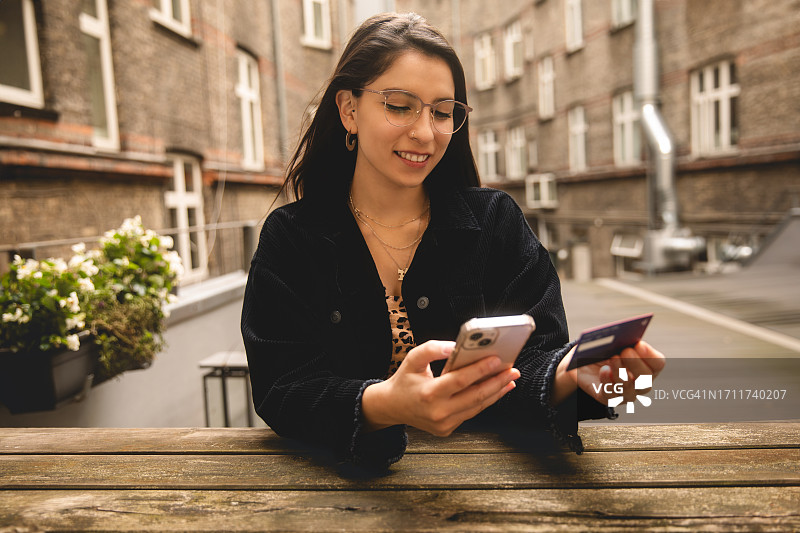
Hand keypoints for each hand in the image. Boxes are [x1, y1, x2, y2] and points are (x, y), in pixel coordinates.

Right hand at [361, 340, 519, 436]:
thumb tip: (456, 346)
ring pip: (477, 407)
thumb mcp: (413, 358)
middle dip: (497, 382)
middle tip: (512, 370)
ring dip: (496, 392)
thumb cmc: (404, 380)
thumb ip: (433, 349)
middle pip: (475, 396)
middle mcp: (438, 412)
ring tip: (509, 379)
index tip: (497, 360)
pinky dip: (484, 400)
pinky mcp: (447, 429)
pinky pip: (471, 413)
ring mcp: (444, 424)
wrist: (392, 407)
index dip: (480, 370)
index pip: (460, 381)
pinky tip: (495, 389)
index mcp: (428, 394)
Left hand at [552, 341, 665, 406]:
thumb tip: (622, 337)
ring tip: (613, 358)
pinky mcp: (607, 398)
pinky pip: (610, 395)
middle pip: (646, 378)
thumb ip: (621, 341)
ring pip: (629, 389)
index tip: (639, 344)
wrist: (584, 364)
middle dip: (636, 363)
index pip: (658, 364)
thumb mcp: (613, 343)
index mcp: (647, 366)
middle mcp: (640, 383)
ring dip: (621, 372)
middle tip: (626, 351)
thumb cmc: (605, 351)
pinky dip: (607, 381)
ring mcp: (625, 393)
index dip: (650, 355)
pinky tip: (604, 371)